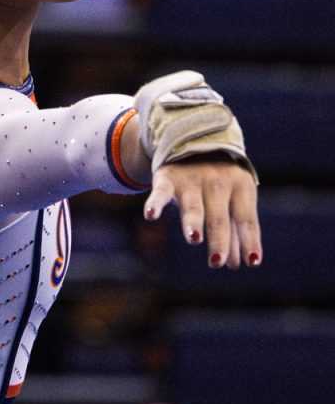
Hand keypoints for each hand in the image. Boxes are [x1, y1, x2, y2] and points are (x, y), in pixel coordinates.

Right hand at [144, 160, 260, 269]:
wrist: (193, 139)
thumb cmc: (219, 180)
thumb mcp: (231, 199)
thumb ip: (234, 230)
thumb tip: (235, 264)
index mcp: (240, 186)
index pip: (246, 218)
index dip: (250, 240)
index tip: (252, 263)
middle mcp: (218, 182)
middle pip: (219, 216)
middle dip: (219, 239)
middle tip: (217, 262)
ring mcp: (192, 180)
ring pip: (193, 206)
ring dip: (193, 223)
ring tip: (194, 239)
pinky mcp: (168, 178)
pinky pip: (161, 192)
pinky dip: (156, 203)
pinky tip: (151, 214)